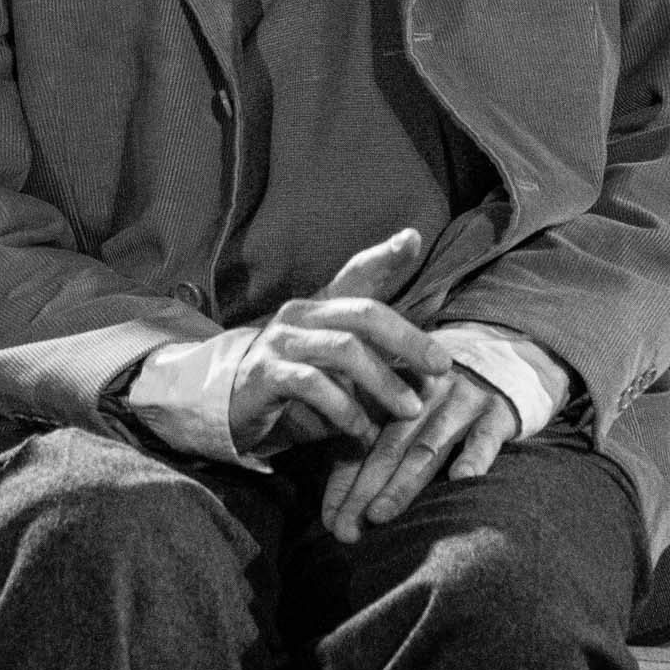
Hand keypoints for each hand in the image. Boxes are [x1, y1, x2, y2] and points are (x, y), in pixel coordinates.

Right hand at [229, 229, 448, 452]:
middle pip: (364, 313)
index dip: (385, 256)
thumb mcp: (336, 368)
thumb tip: (429, 368)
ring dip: (384, 382)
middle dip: (408, 339)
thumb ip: (376, 359)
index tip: (413, 239)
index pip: (356, 272)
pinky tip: (362, 429)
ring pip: (344, 349)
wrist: (228, 408)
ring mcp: (281, 340)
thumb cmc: (293, 386)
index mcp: (321, 305)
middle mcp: (301, 313)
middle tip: (441, 367)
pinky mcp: (264, 373)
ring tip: (410, 409)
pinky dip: (344, 409)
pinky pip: (312, 384)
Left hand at [320, 367, 518, 543]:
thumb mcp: (413, 414)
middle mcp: (423, 396)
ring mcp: (461, 402)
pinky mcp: (498, 411)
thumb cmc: (450, 403)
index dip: (344, 482)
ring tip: (380, 514)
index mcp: (395, 394)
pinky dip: (473, 456)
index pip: (362, 442)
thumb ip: (379, 450)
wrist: (509, 357)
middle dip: (364, 489)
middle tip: (344, 528)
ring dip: (403, 482)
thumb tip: (335, 512)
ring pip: (428, 446)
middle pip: (389, 446)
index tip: (328, 522)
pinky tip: (460, 478)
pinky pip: (484, 436)